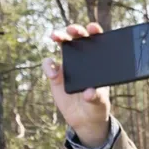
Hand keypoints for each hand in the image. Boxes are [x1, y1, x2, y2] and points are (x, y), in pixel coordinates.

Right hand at [42, 23, 110, 146]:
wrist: (84, 120)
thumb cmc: (97, 107)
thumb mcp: (100, 103)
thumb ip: (96, 97)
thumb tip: (90, 92)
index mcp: (98, 62)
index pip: (97, 43)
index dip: (94, 32)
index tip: (92, 28)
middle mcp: (83, 60)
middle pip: (78, 39)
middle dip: (74, 31)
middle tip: (72, 30)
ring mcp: (68, 65)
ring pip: (62, 45)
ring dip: (59, 37)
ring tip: (56, 37)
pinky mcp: (56, 76)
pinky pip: (49, 65)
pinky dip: (49, 66)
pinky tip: (53, 75)